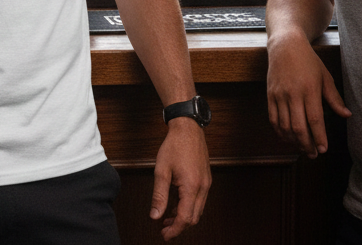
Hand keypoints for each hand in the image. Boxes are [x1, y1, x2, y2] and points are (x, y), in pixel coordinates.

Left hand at [149, 119, 209, 239]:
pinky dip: (188, 206)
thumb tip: (155, 216)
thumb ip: (159, 195)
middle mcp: (203, 188)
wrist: (188, 128)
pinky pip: (199, 200)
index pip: (185, 218)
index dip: (175, 230)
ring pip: (198, 210)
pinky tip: (176, 202)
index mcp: (192, 187)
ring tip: (168, 216)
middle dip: (179, 226)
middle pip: (194, 218)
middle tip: (164, 228)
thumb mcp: (161, 170)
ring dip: (184, 216)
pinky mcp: (206, 179)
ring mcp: (206, 184)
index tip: (164, 235)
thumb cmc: (174, 145)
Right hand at [267, 32, 349, 158]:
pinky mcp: (269, 94)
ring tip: (302, 148)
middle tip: (313, 154)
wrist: (285, 45)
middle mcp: (293, 93)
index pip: (314, 119)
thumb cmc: (308, 60)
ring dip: (293, 141)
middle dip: (306, 144)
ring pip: (284, 125)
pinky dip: (279, 131)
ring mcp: (279, 94)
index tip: (323, 149)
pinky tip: (287, 137)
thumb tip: (347, 115)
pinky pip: (273, 118)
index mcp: (309, 89)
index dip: (319, 137)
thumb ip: (334, 98)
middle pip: (298, 126)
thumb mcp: (325, 76)